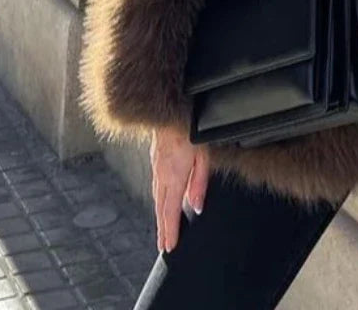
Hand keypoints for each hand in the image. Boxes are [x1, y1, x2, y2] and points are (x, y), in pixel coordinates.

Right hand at [150, 125, 209, 252]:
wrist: (169, 110)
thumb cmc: (189, 130)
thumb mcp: (203, 156)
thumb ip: (199, 183)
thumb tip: (196, 206)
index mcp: (174, 177)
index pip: (171, 211)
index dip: (170, 230)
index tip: (169, 246)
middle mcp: (162, 175)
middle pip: (161, 208)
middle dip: (163, 228)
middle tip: (164, 246)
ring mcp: (156, 167)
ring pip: (156, 197)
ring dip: (159, 215)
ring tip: (162, 229)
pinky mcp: (155, 160)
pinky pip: (155, 185)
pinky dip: (158, 199)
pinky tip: (161, 202)